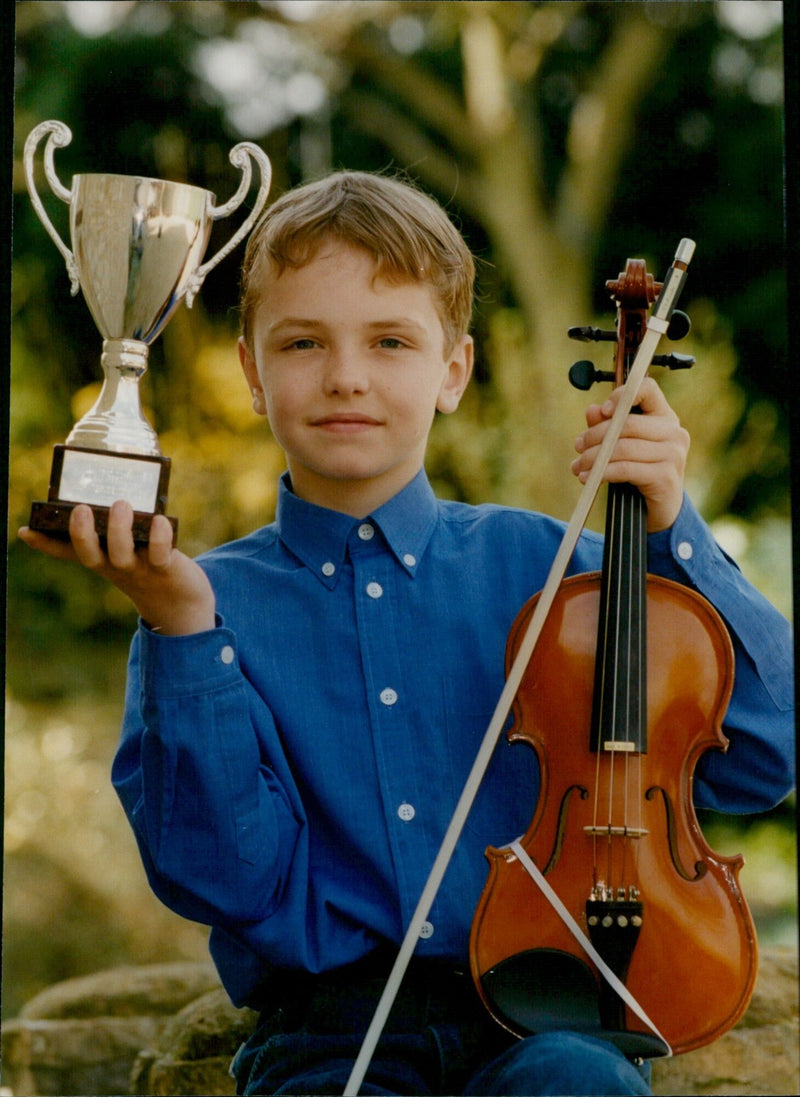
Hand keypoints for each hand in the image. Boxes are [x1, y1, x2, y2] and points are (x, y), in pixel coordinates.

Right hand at [18, 501, 215, 635]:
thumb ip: (116, 528)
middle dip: (81, 534)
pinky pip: (160, 555)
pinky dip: (160, 538)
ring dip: (119, 529)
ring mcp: (138, 569)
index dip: (45, 543)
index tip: (26, 530)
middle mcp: (114, 565)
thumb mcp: (128, 548)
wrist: (180, 601)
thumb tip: (107, 497)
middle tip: (81, 508)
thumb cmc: (149, 564)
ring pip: (121, 554)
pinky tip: (160, 520)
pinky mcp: (165, 569)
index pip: (67, 552)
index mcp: (101, 558)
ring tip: (121, 504)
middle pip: (89, 556)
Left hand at [571, 377, 688, 531]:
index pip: (648, 389)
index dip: (622, 395)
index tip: (604, 410)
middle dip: (596, 435)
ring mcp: (673, 454)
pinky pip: (625, 469)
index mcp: (664, 417)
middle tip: (578, 446)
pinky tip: (588, 479)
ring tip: (579, 466)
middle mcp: (673, 432)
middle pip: (627, 423)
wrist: (661, 509)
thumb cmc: (641, 473)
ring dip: (594, 457)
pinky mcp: (666, 476)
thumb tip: (592, 410)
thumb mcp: (623, 446)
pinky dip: (602, 473)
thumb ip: (608, 426)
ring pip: (623, 448)